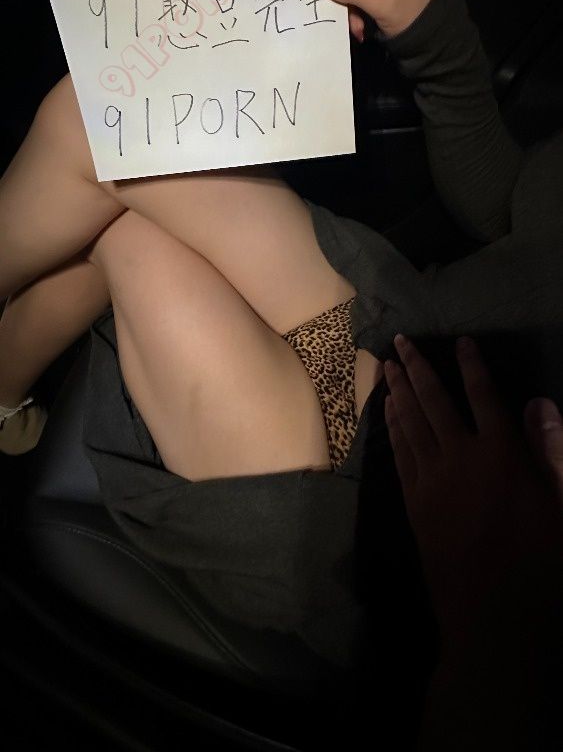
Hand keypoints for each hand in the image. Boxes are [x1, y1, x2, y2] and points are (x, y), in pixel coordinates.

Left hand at [384, 334, 561, 650]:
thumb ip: (551, 452)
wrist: (496, 616)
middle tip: (400, 341)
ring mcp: (432, 479)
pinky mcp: (414, 502)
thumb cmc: (541, 562)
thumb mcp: (560, 505)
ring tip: (387, 364)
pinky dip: (392, 426)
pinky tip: (387, 410)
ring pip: (410, 422)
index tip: (461, 342)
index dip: (472, 366)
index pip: (485, 396)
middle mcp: (461, 457)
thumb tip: (539, 403)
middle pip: (435, 401)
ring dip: (398, 390)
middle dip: (418, 367)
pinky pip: (400, 452)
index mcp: (502, 454)